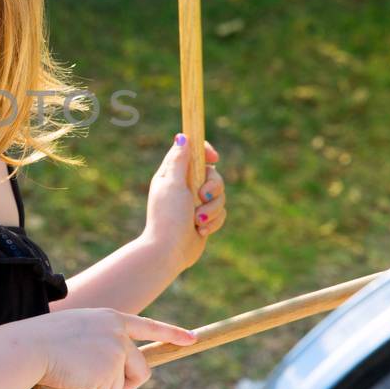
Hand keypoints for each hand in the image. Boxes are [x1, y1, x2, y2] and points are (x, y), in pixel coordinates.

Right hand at [23, 308, 195, 388]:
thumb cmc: (39, 344)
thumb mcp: (74, 338)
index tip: (190, 339)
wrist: (26, 349)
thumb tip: (108, 378)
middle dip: (123, 387)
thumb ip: (97, 350)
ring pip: (120, 387)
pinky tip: (70, 384)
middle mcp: (118, 331)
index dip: (171, 333)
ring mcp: (116, 350)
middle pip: (141, 370)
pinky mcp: (110, 370)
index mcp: (109, 318)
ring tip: (71, 379)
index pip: (147, 326)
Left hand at [143, 133, 225, 273]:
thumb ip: (178, 161)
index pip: (192, 152)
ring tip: (198, 220)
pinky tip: (201, 230)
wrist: (169, 252)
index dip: (205, 151)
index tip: (214, 158)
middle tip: (202, 196)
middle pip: (212, 174)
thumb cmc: (168, 217)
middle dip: (213, 187)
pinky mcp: (205, 218)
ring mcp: (195, 203)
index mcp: (173, 175)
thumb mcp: (172, 184)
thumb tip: (182, 136)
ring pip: (220, 195)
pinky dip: (213, 221)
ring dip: (212, 208)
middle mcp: (184, 187)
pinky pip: (221, 212)